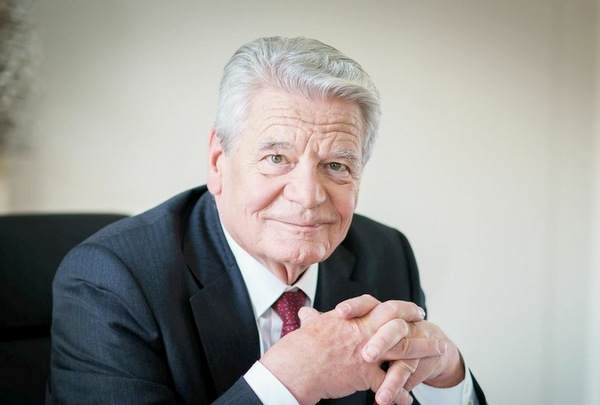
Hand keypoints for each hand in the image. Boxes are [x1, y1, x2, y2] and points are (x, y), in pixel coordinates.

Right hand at [259, 295, 443, 404]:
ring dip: (423, 351)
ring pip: (402, 349)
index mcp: (351, 318)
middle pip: (398, 324)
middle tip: (429, 326)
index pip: (381, 307)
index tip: (411, 310)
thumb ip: (314, 319)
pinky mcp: (364, 374)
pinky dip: (398, 392)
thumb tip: (308, 313)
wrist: (296, 368)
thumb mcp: (310, 327)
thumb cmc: (299, 347)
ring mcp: (366, 353)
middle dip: (417, 325)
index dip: (399, 308)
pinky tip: (407, 398)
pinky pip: (388, 383)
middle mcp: (362, 331)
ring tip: (438, 352)